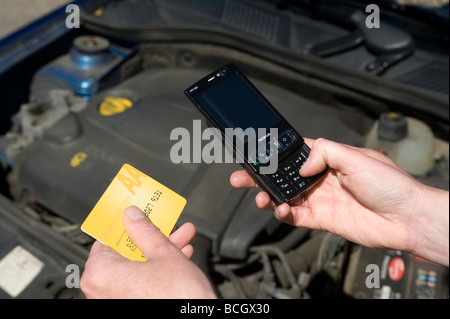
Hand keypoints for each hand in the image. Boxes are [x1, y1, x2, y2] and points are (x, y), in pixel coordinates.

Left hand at [80, 206, 216, 297]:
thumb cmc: (177, 299)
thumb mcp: (163, 253)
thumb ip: (144, 230)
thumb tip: (133, 216)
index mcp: (100, 273)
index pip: (106, 237)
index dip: (126, 224)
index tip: (136, 214)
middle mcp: (101, 291)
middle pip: (125, 253)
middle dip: (151, 237)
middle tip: (166, 225)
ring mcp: (115, 301)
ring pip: (136, 268)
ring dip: (160, 252)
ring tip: (182, 238)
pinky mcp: (131, 306)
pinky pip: (140, 283)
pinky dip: (157, 271)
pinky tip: (179, 257)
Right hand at [230, 138, 448, 265]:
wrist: (406, 218)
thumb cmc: (391, 185)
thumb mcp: (356, 156)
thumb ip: (325, 153)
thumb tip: (303, 164)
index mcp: (330, 159)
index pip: (296, 153)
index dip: (276, 153)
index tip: (257, 152)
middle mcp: (322, 179)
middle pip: (284, 176)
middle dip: (262, 176)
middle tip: (242, 177)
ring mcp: (321, 199)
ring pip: (286, 196)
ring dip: (268, 197)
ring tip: (258, 198)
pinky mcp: (322, 219)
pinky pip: (296, 216)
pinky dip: (283, 213)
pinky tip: (279, 209)